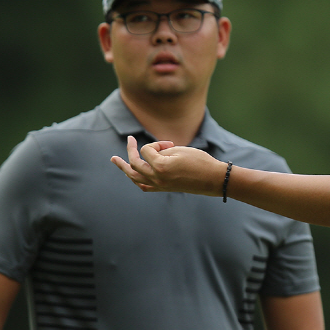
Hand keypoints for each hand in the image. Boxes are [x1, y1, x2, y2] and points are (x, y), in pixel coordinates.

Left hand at [110, 136, 227, 194]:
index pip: (147, 150)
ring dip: (125, 168)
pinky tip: (132, 175)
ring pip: (135, 177)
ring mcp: (160, 186)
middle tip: (130, 140)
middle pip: (135, 164)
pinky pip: (144, 186)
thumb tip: (152, 153)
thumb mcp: (180, 150)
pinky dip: (136, 180)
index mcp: (160, 167)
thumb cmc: (200, 161)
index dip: (156, 144)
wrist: (213, 179)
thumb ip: (162, 150)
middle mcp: (157, 178)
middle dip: (130, 151)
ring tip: (116, 161)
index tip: (170, 143)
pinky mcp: (164, 189)